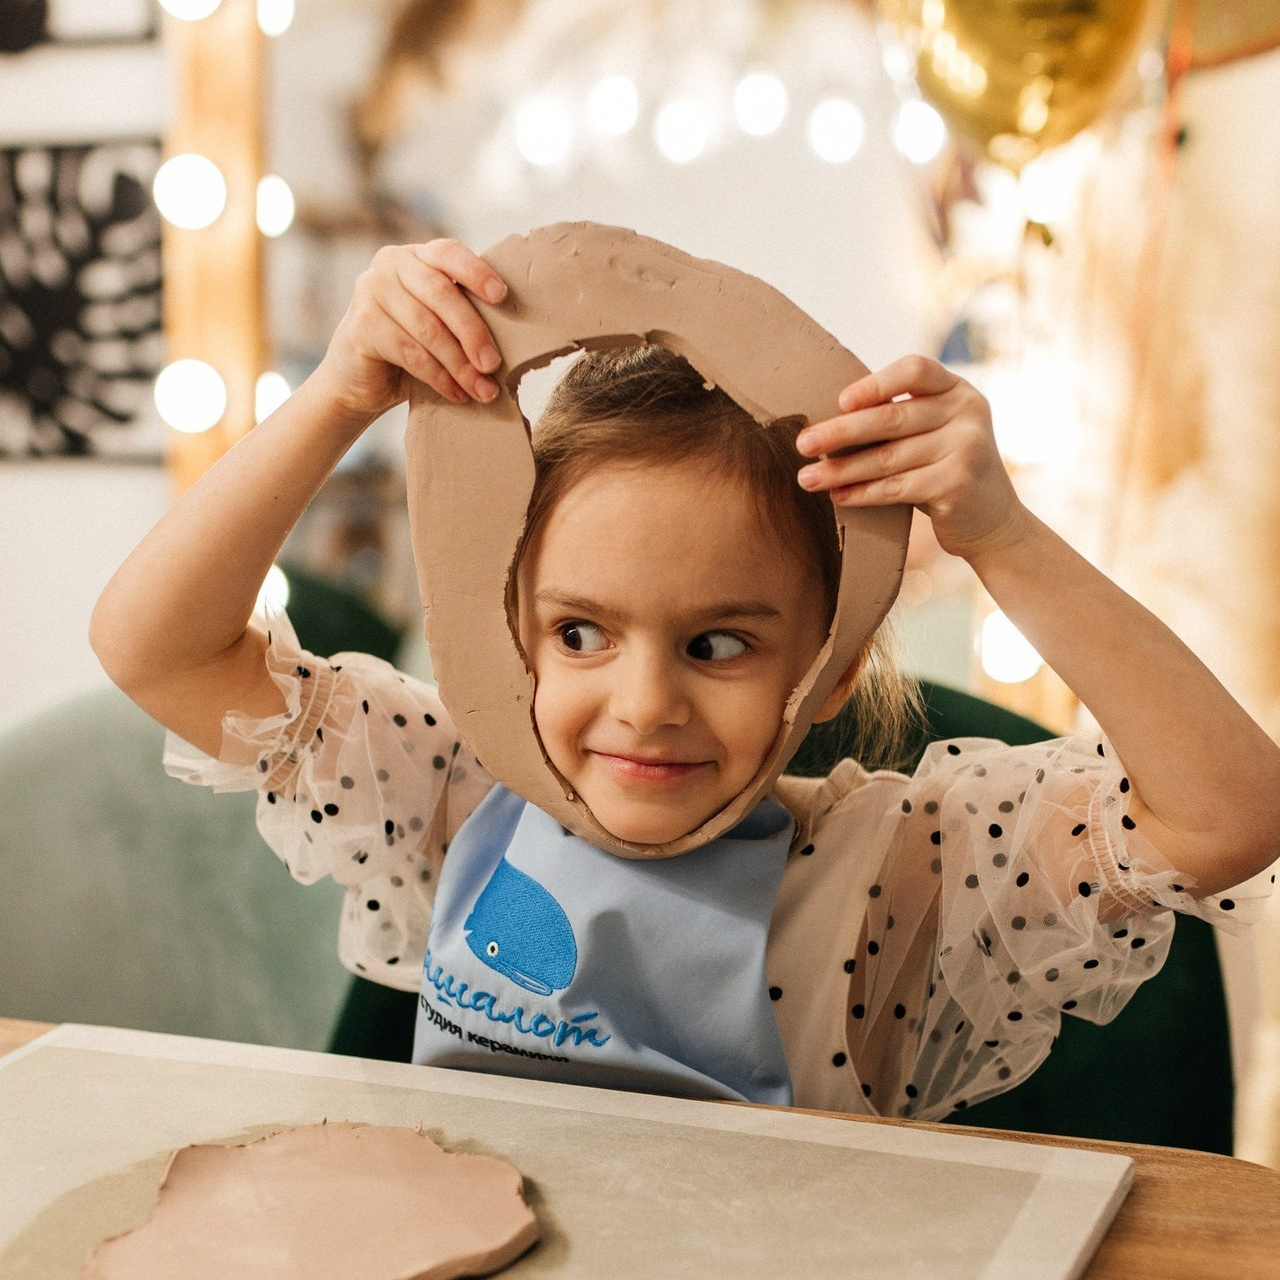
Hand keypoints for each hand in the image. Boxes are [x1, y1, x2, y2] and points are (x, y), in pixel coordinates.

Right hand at [312, 239, 508, 424]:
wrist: (360, 381)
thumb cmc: (410, 349)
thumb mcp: (438, 323)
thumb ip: (462, 313)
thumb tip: (516, 333)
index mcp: (416, 256)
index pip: (448, 253)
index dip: (476, 272)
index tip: (502, 297)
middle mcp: (390, 265)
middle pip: (441, 294)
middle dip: (473, 332)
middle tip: (493, 364)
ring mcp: (370, 292)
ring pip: (428, 329)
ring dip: (460, 364)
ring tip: (482, 390)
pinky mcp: (361, 325)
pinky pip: (411, 353)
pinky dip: (439, 377)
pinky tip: (457, 394)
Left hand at [795, 355, 1026, 560]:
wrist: (993, 521)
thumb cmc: (944, 469)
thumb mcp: (933, 432)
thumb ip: (899, 417)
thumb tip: (824, 420)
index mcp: (957, 389)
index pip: (915, 370)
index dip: (875, 384)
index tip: (839, 401)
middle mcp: (967, 412)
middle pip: (892, 418)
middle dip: (839, 433)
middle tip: (801, 444)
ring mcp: (967, 448)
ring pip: (888, 458)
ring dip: (841, 470)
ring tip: (806, 478)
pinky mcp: (957, 484)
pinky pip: (896, 488)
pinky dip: (862, 493)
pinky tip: (837, 496)